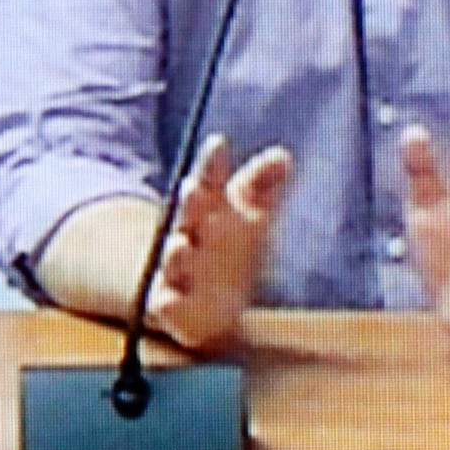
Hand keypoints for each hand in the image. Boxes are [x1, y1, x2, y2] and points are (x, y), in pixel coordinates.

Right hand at [142, 134, 291, 354]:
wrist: (209, 304)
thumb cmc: (230, 250)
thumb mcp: (249, 216)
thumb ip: (262, 187)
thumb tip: (283, 156)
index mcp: (206, 211)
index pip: (208, 181)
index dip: (213, 165)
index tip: (219, 143)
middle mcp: (187, 235)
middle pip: (187, 215)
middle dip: (190, 204)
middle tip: (194, 189)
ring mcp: (176, 270)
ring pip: (174, 259)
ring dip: (176, 253)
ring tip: (180, 246)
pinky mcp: (170, 306)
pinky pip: (167, 305)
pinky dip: (168, 303)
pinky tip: (169, 301)